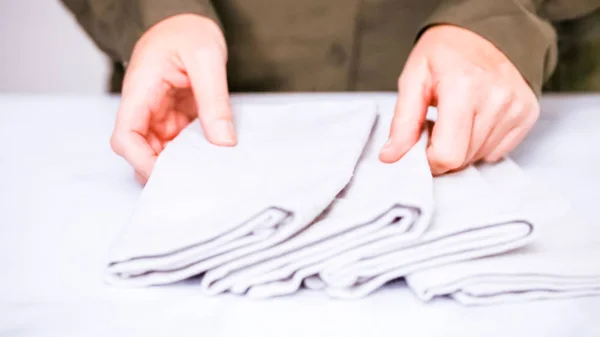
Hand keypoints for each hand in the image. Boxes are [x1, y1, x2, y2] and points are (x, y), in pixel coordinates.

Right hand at [110, 14, 235, 184]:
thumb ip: (214, 100)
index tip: (167, 174)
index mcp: (141, 91)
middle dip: (161, 169)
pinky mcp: (173, 117)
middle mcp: (144, 107)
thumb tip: (223, 141)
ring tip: (206, 172)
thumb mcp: (206, 59)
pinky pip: (176, 143)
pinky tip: (210, 157)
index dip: (141, 160)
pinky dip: (190, 154)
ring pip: (158, 151)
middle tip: (195, 181)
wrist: (184, 19)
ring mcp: (158, 114)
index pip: (125, 136)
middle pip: (139, 150)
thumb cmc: (187, 31)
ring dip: (178, 164)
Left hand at [379, 25, 538, 175]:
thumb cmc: (445, 53)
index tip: (423, 145)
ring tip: (458, 119)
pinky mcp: (528, 113)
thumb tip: (391, 156)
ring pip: (481, 157)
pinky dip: (483, 143)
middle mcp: (496, 98)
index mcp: (463, 87)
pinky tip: (476, 119)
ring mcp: (516, 107)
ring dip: (464, 147)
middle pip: (464, 159)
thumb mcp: (414, 78)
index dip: (429, 159)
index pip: (447, 155)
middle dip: (445, 151)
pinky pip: (499, 151)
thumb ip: (402, 121)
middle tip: (440, 126)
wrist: (485, 31)